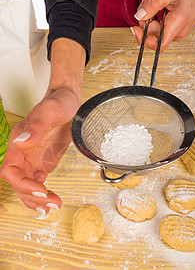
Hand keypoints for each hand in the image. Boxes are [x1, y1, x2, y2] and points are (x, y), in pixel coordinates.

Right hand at [0, 38, 85, 214]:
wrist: (70, 102)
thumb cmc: (59, 102)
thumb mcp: (50, 109)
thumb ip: (36, 125)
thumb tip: (21, 141)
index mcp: (20, 141)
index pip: (10, 170)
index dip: (22, 184)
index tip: (41, 189)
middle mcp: (23, 152)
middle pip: (18, 183)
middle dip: (33, 196)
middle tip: (53, 203)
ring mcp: (32, 159)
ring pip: (26, 186)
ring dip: (37, 200)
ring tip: (53, 207)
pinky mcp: (43, 162)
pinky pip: (37, 182)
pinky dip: (41, 195)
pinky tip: (50, 202)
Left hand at [132, 0, 194, 50]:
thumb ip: (153, 4)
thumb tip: (139, 15)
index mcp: (177, 25)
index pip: (158, 45)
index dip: (144, 41)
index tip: (136, 29)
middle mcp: (176, 33)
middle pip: (152, 35)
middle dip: (144, 20)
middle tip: (146, 4)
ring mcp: (174, 34)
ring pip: (154, 31)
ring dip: (149, 17)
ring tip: (153, 2)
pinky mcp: (173, 31)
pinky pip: (158, 29)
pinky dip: (154, 18)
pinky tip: (157, 8)